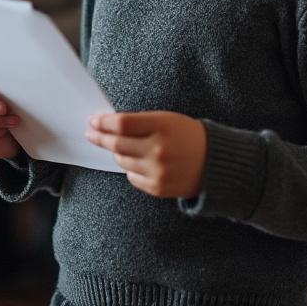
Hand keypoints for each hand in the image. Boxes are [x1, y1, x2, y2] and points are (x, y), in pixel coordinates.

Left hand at [86, 111, 206, 197]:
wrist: (215, 163)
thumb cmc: (189, 136)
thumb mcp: (168, 119)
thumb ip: (142, 121)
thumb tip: (110, 125)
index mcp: (162, 126)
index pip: (122, 124)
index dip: (103, 122)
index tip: (94, 121)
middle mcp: (158, 149)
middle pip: (117, 144)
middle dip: (100, 138)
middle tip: (91, 133)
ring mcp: (157, 170)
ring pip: (122, 161)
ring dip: (117, 153)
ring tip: (120, 147)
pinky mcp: (158, 187)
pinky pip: (132, 177)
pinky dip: (131, 169)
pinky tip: (139, 162)